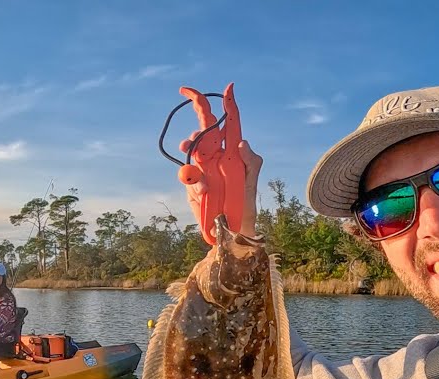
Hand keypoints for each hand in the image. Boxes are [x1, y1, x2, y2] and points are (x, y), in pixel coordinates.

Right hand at [179, 83, 262, 238]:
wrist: (233, 230)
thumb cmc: (246, 203)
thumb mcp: (252, 182)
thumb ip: (251, 161)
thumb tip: (241, 142)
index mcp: (231, 151)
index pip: (229, 123)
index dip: (228, 104)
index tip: (229, 88)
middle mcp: (215, 156)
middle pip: (202, 132)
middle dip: (196, 124)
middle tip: (189, 122)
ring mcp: (202, 170)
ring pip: (191, 153)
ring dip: (190, 155)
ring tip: (198, 172)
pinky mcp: (192, 185)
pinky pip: (186, 176)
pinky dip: (191, 180)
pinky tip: (202, 190)